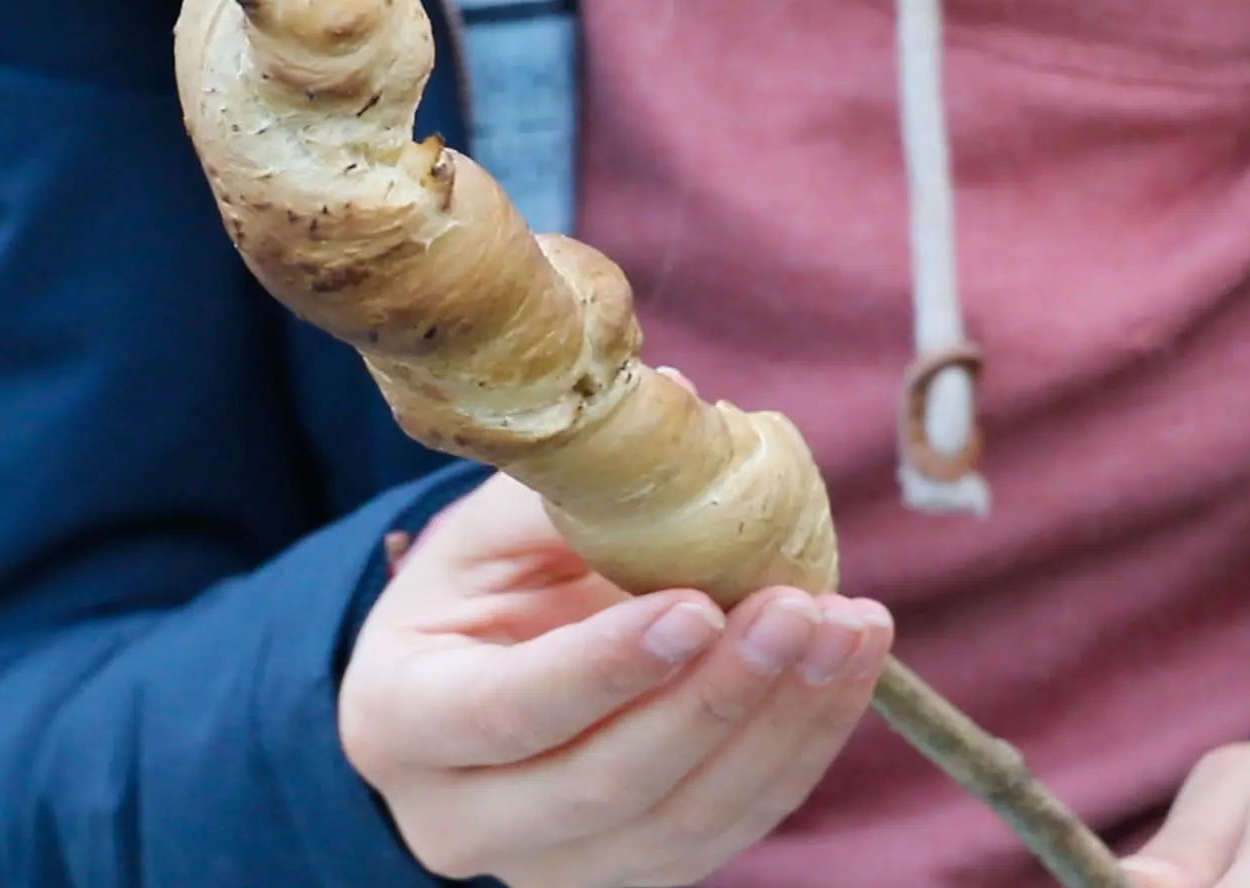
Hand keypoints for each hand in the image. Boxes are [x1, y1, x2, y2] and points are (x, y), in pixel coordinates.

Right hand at [338, 471, 891, 887]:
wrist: (469, 679)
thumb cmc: (478, 587)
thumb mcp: (490, 528)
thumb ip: (575, 487)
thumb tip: (687, 408)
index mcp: (400, 717)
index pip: (505, 711)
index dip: (604, 666)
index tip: (698, 603)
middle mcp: (460, 816)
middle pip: (605, 783)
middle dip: (717, 694)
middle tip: (799, 606)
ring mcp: (550, 865)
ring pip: (685, 822)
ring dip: (781, 724)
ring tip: (849, 628)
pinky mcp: (631, 875)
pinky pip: (733, 829)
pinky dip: (801, 749)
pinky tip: (847, 669)